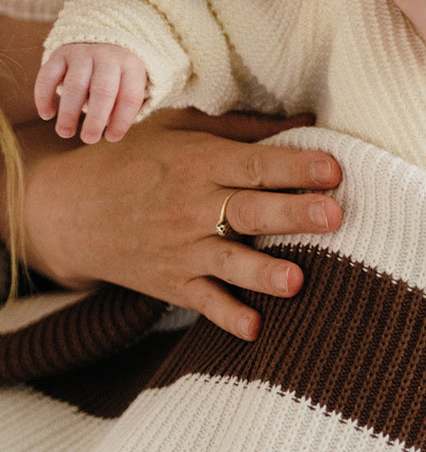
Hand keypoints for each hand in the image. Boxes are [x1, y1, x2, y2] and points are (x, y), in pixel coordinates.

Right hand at [19, 108, 342, 338]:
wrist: (66, 208)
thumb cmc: (135, 159)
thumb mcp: (180, 128)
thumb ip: (245, 128)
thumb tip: (308, 121)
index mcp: (201, 162)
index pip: (255, 163)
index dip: (295, 166)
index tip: (334, 169)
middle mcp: (193, 205)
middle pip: (249, 209)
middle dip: (293, 213)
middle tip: (333, 217)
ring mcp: (182, 247)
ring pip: (229, 260)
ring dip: (263, 271)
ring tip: (297, 281)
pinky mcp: (172, 282)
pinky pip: (203, 301)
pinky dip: (226, 316)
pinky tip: (254, 329)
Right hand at [35, 43, 147, 143]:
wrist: (102, 40)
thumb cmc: (118, 74)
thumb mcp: (130, 84)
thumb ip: (122, 106)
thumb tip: (109, 133)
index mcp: (131, 67)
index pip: (130, 97)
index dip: (122, 120)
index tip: (112, 138)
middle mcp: (107, 57)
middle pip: (103, 90)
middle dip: (95, 118)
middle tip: (89, 139)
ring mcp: (83, 54)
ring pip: (75, 84)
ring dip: (69, 112)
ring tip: (65, 132)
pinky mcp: (60, 54)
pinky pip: (48, 75)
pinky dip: (44, 96)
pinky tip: (47, 114)